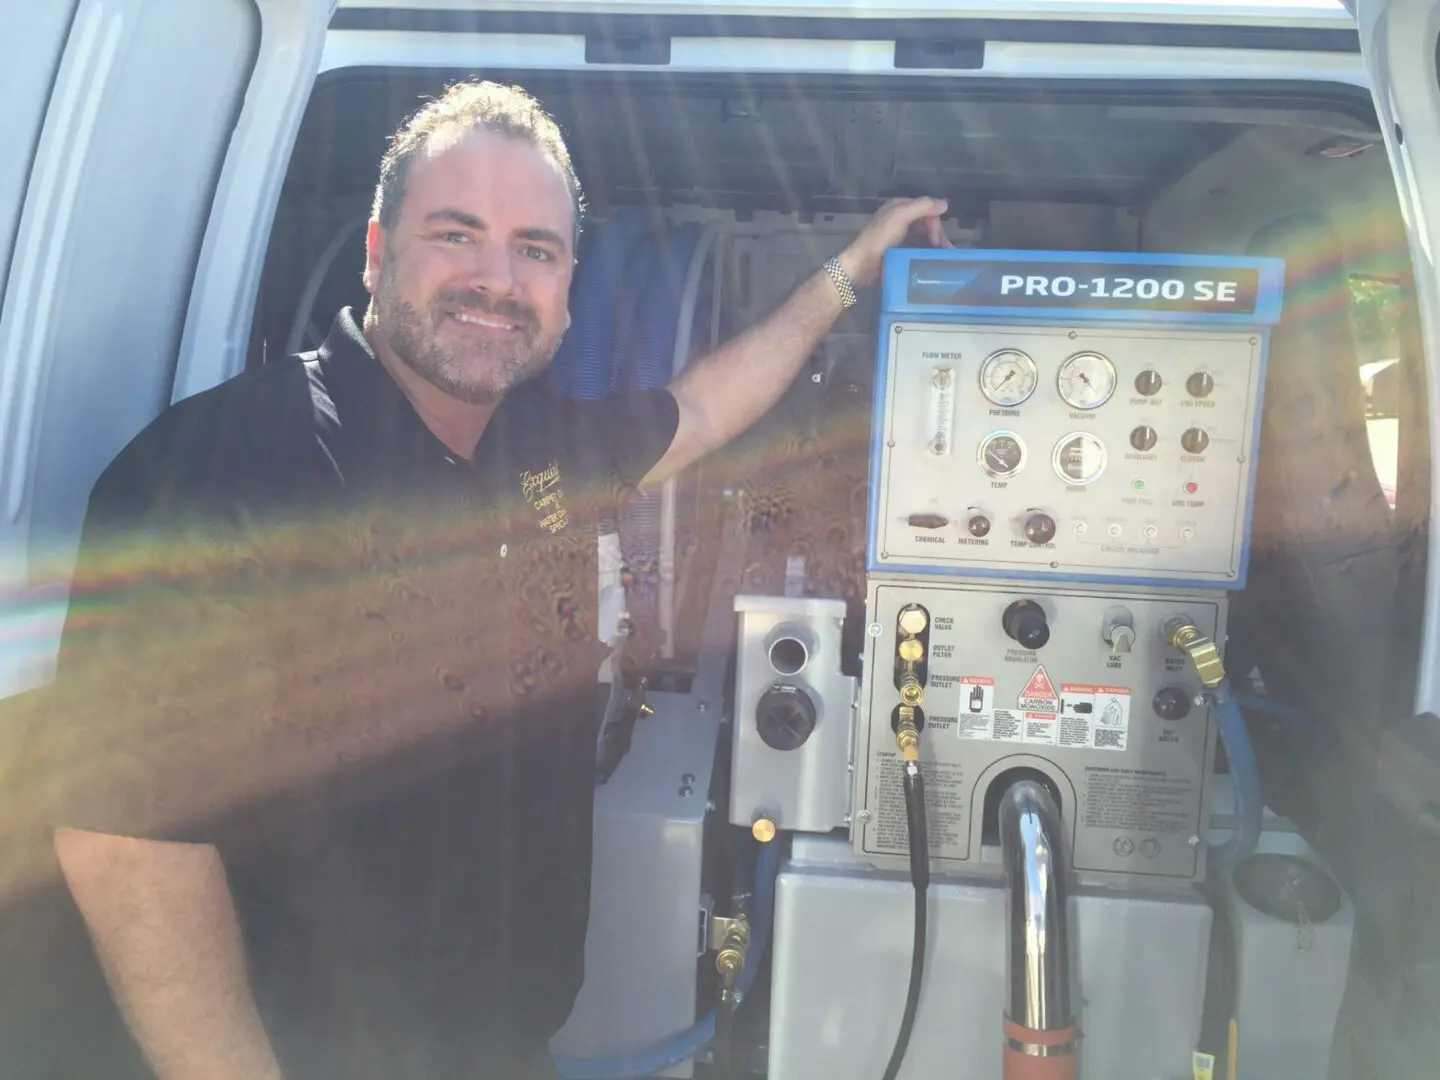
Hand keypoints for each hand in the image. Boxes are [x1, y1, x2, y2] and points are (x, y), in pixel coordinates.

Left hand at [836, 196, 952, 288]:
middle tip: (945, 250)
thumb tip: (944, 204)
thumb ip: (922, 207)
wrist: (861, 265)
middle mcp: (898, 218)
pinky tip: (931, 259)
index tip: (938, 241)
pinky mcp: (896, 250)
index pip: (926, 208)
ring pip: (922, 235)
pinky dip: (925, 251)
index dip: (934, 223)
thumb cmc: (879, 239)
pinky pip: (915, 247)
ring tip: (943, 256)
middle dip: (937, 235)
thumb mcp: (900, 217)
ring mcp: (897, 234)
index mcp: (898, 206)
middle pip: (925, 222)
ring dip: (934, 244)